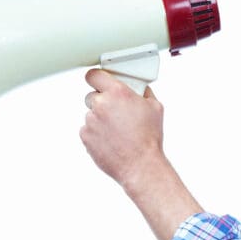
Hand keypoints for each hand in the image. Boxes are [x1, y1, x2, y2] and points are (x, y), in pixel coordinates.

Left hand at [80, 68, 202, 239]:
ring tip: (117, 132)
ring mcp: (91, 120)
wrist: (140, 165)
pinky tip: (110, 140)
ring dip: (100, 120)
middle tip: (115, 113)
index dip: (96, 78)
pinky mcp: (85, 135)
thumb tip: (138, 87)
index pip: (94, 75)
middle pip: (92, 96)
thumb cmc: (149, 138)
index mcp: (117, 93)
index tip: (98, 81)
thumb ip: (143, 92)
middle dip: (101, 102)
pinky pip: (87, 130)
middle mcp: (101, 104)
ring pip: (91, 114)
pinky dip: (96, 133)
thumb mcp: (155, 107)